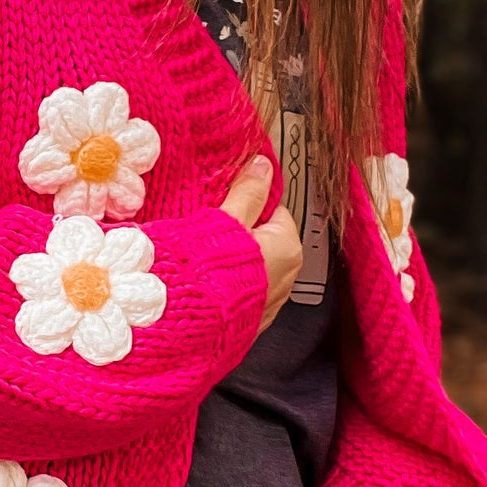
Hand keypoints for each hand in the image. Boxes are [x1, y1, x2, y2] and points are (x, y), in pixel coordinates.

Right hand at [220, 155, 303, 333]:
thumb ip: (248, 192)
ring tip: (207, 258)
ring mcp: (272, 300)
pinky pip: (245, 291)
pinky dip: (230, 284)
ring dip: (235, 261)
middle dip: (242, 234)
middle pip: (265, 240)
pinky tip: (210, 281)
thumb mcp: (230, 220)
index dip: (248, 205)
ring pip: (255, 267)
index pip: (274, 211)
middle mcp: (289, 275)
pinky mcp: (254, 320)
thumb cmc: (214, 269)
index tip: (227, 205)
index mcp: (288, 246)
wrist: (197, 322)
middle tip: (213, 231)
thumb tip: (262, 164)